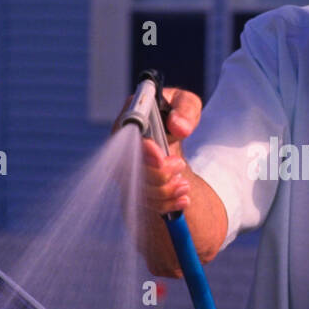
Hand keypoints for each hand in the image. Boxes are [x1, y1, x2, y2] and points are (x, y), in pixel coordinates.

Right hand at [136, 87, 201, 216]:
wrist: (173, 133)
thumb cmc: (177, 114)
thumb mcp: (186, 103)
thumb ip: (185, 110)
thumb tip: (178, 127)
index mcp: (130, 119)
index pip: (127, 137)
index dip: (142, 150)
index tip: (161, 157)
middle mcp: (122, 145)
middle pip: (129, 169)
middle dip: (158, 174)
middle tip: (180, 165)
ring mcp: (125, 167)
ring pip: (137, 189)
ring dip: (164, 191)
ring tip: (184, 185)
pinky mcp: (134, 185)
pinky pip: (144, 202)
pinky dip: (165, 204)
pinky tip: (182, 199)